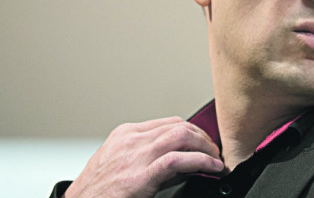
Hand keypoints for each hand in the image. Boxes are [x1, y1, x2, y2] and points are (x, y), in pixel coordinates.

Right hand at [64, 116, 223, 197]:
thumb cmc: (97, 192)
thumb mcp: (120, 165)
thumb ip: (151, 158)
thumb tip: (186, 161)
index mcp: (125, 134)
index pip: (170, 123)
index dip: (193, 131)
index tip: (203, 142)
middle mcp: (131, 140)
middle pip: (180, 126)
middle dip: (203, 138)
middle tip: (214, 152)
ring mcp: (135, 155)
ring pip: (182, 136)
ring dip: (206, 147)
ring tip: (216, 159)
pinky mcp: (141, 176)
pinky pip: (178, 160)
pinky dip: (201, 161)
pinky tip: (212, 167)